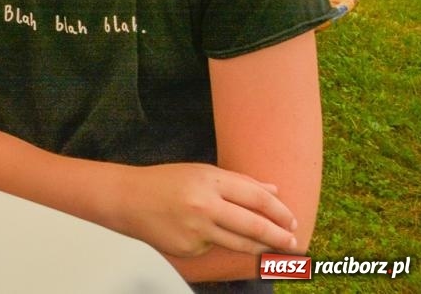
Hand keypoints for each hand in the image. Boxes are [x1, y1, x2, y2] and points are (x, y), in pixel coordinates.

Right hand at [117, 163, 298, 258]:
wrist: (126, 199)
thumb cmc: (164, 182)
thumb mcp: (200, 172)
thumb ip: (238, 182)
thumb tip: (274, 190)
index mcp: (209, 181)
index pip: (256, 197)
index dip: (279, 211)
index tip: (292, 220)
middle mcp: (204, 205)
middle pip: (254, 226)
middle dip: (279, 237)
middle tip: (294, 242)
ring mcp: (196, 230)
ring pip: (241, 244)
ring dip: (261, 247)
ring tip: (273, 248)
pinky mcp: (188, 248)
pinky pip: (214, 248)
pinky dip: (218, 243)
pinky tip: (205, 235)